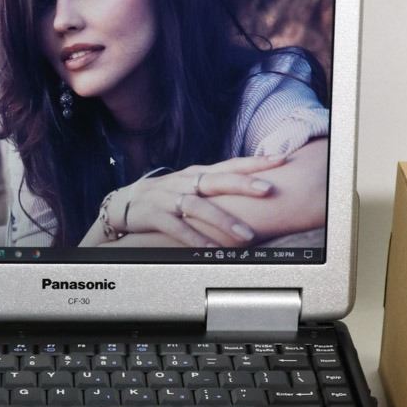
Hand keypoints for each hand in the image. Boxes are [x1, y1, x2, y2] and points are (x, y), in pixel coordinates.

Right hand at [110, 154, 285, 246]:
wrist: (125, 203)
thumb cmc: (167, 194)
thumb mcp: (191, 184)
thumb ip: (218, 183)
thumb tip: (254, 183)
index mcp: (197, 173)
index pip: (230, 164)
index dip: (255, 161)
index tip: (280, 158)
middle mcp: (185, 182)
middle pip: (217, 179)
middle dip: (243, 184)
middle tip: (268, 190)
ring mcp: (169, 198)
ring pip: (199, 206)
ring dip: (224, 220)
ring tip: (246, 235)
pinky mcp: (155, 215)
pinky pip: (177, 228)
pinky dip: (195, 238)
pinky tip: (211, 248)